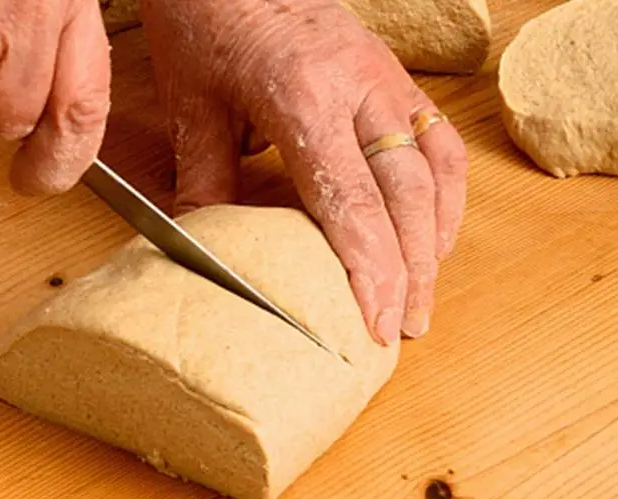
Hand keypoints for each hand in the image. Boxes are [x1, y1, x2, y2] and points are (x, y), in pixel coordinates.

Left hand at [141, 0, 468, 343]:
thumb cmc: (210, 20)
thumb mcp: (192, 105)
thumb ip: (203, 182)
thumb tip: (207, 255)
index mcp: (305, 97)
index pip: (351, 202)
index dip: (369, 270)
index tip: (374, 323)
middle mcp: (359, 87)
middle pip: (403, 196)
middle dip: (409, 272)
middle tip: (403, 330)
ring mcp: (386, 80)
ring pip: (432, 172)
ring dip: (433, 242)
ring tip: (421, 299)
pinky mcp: (398, 77)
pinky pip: (438, 143)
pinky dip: (444, 197)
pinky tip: (435, 237)